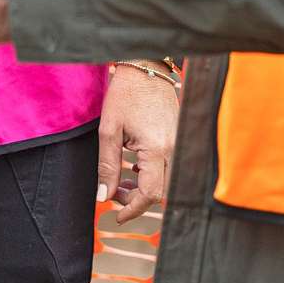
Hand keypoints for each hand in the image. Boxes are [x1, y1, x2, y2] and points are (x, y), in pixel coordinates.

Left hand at [97, 65, 178, 223]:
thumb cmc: (126, 94)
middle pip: (160, 191)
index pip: (149, 194)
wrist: (147, 67)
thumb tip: (103, 196)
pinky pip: (170, 165)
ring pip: (166, 180)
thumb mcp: (109, 130)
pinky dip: (153, 173)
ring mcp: (180, 142)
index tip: (116, 215)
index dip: (132, 209)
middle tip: (114, 193)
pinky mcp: (180, 136)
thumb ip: (107, 165)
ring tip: (122, 181)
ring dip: (144, 187)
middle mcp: (174, 149)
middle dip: (136, 200)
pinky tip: (134, 166)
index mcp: (157, 149)